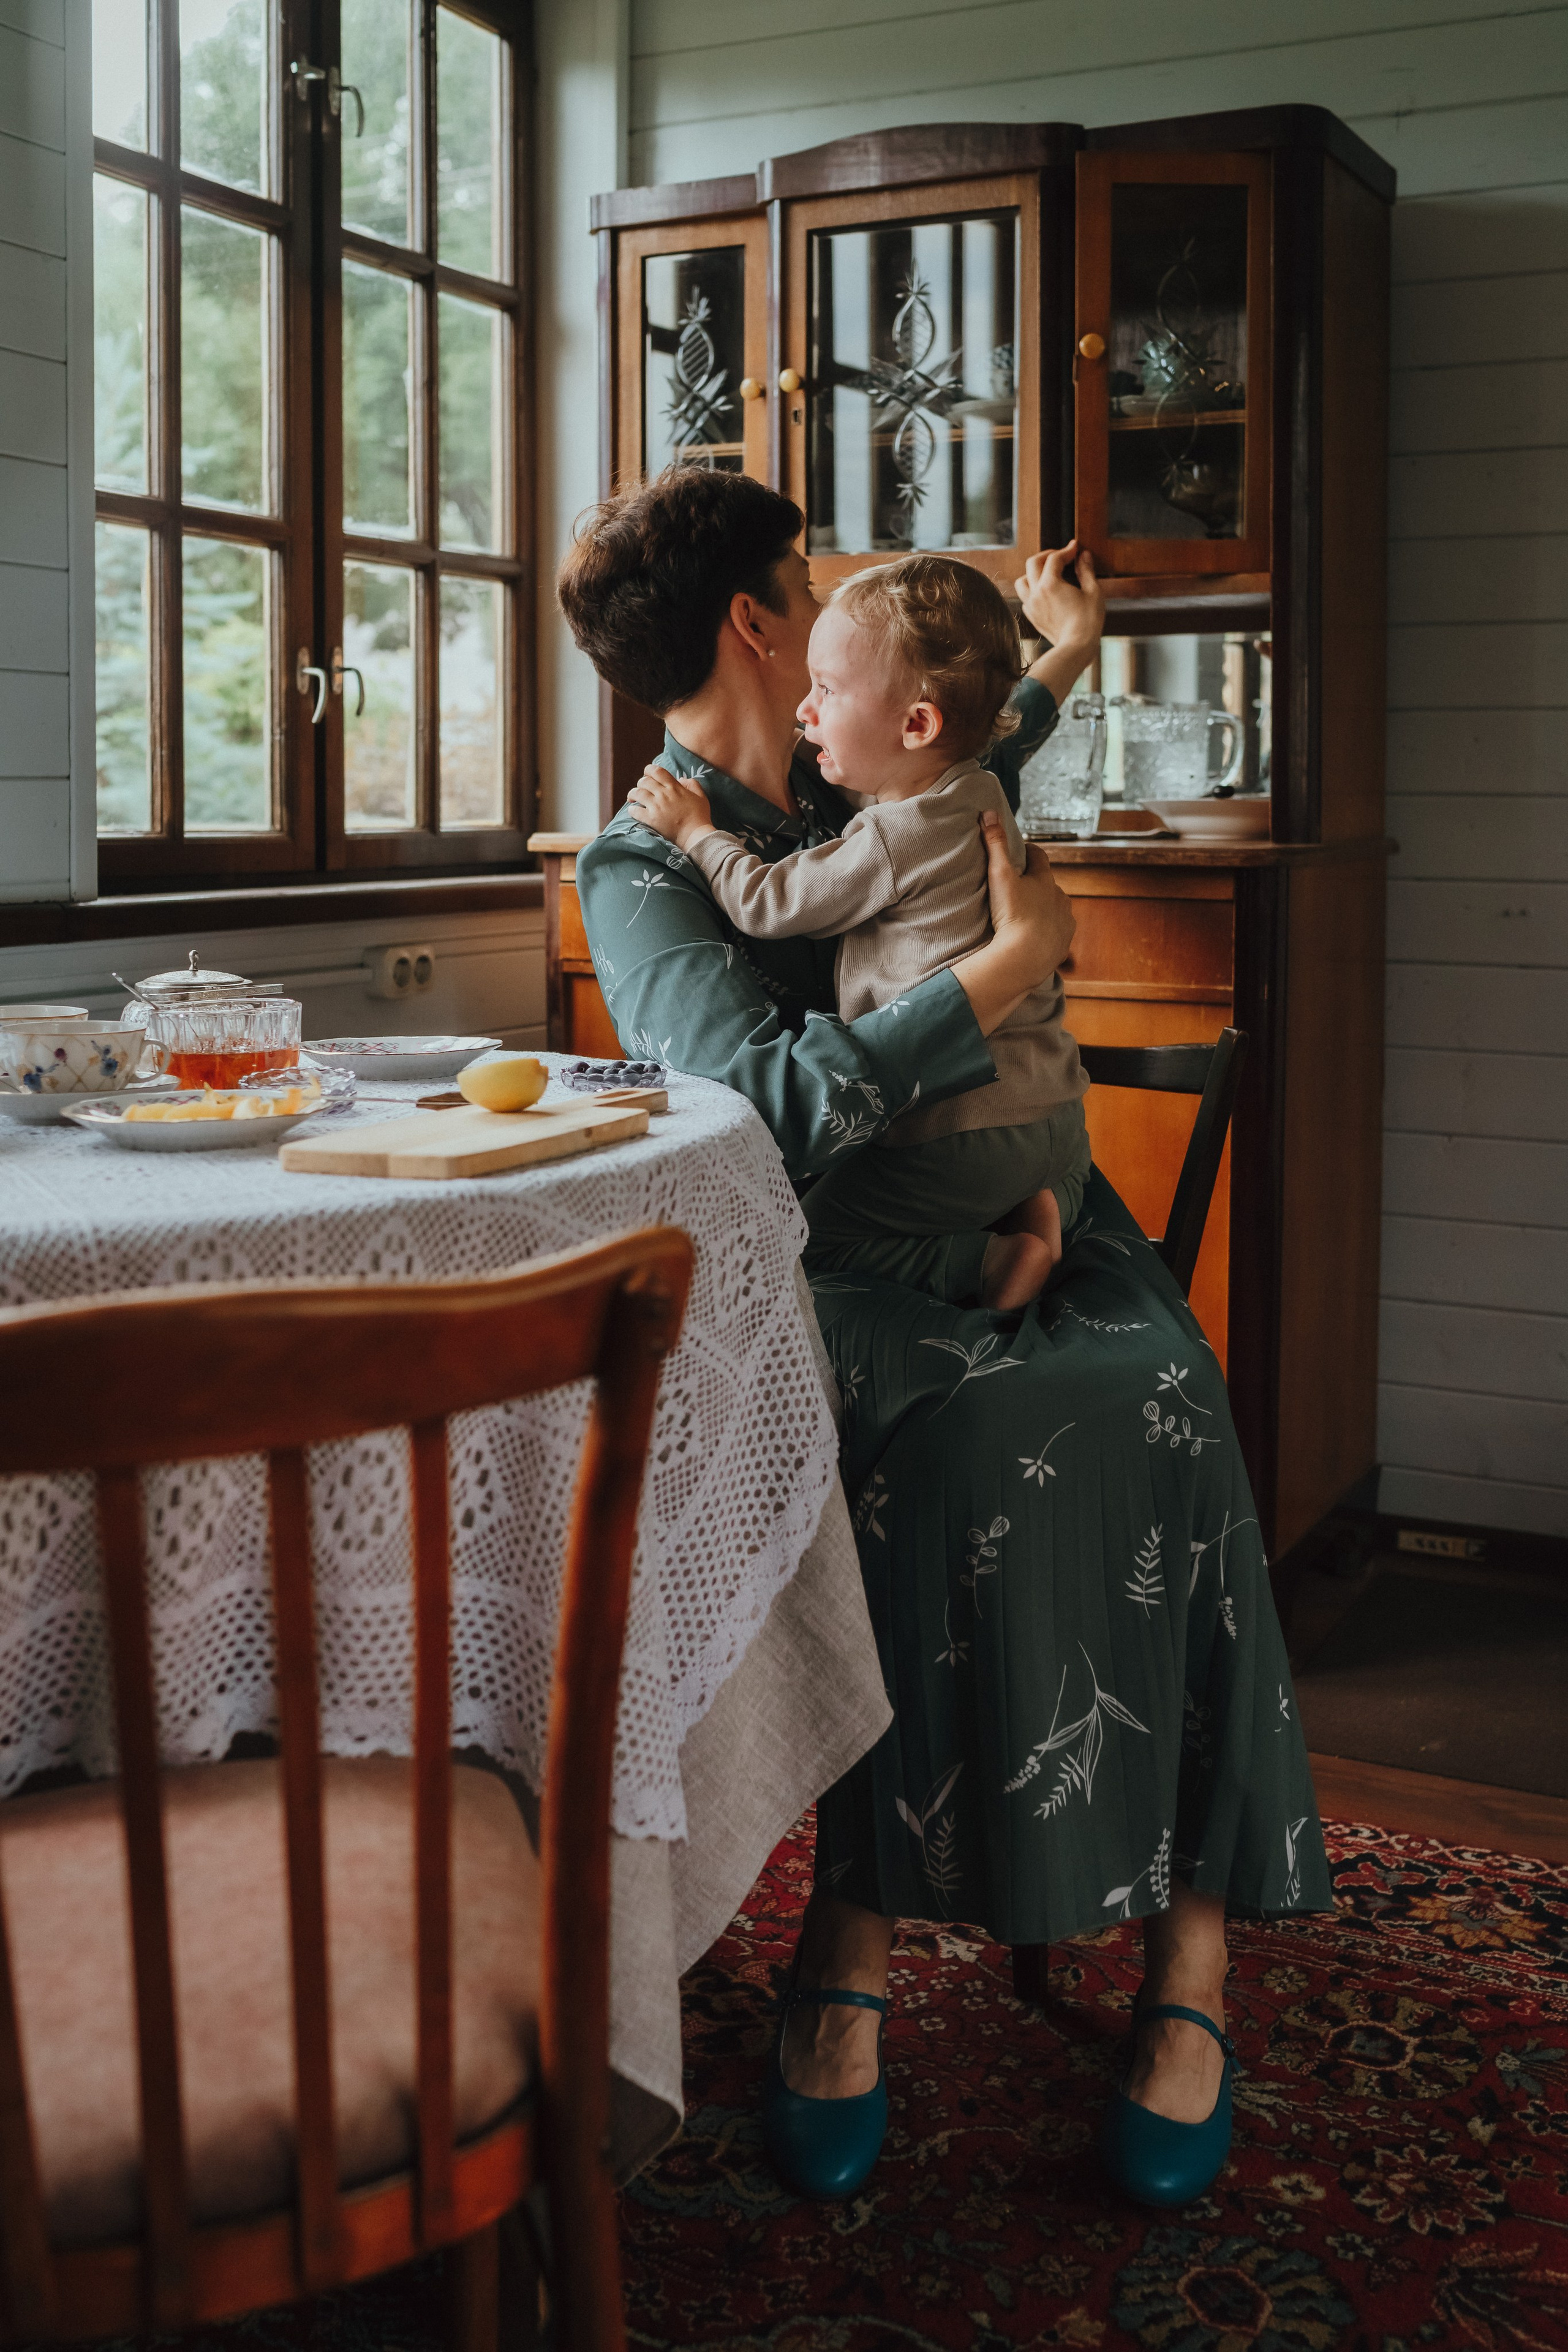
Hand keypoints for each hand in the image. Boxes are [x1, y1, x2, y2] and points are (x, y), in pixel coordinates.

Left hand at [625, 763, 714, 850]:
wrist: (695, 835)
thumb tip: (680, 779)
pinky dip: (632, 810)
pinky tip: (633, 811)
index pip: (657, 771)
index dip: (649, 770)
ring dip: (632, 794)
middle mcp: (663, 794)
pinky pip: (635, 811)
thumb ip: (692, 784)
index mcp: (674, 787)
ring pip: (637, 793)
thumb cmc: (700, 816)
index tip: (647, 774)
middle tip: (642, 789)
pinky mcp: (651, 819)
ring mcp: (656, 807)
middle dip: (641, 783)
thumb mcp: (701, 796)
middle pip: (644, 781)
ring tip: (632, 798)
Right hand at [951, 812, 1075, 1037]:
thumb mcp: (999, 876)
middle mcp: (1060, 897)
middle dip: (1036, 883)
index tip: (1021, 852)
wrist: (1024, 958)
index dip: (1029, 852)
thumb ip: (995, 844)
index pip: (1039, 856)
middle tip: (1019, 887)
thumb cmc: (1012, 915)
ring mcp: (1064, 920)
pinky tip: (1037, 936)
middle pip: (1048, 884)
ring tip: (1027, 915)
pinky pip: (1058, 932)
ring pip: (1056, 908)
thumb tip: (989, 812)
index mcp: (1045, 879)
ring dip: (1044, 908)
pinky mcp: (1064, 942)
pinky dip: (1049, 931)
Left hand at [1015, 540, 1104, 657]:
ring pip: (1022, 580)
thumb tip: (1083, 555)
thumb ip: (1086, 570)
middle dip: (1047, 555)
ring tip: (1048, 573)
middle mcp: (1036, 592)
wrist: (1076, 648)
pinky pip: (1025, 597)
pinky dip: (1032, 590)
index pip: (1055, 558)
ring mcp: (1031, 605)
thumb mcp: (1093, 591)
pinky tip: (1045, 592)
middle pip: (1033, 562)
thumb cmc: (1088, 621)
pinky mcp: (1031, 616)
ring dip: (1034, 573)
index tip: (1076, 548)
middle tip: (1061, 556)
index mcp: (1050, 584)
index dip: (1067, 550)